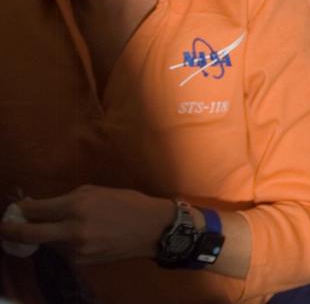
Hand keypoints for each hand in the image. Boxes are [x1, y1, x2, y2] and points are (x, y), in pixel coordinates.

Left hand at [0, 185, 173, 264]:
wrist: (151, 228)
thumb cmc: (126, 202)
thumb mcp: (95, 192)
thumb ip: (64, 199)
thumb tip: (37, 206)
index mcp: (77, 206)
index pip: (35, 210)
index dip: (19, 209)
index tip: (13, 209)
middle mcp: (72, 230)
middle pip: (28, 234)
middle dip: (10, 230)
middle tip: (5, 226)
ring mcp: (75, 250)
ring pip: (45, 243)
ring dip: (44, 235)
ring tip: (56, 227)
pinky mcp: (80, 262)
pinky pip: (61, 251)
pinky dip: (61, 243)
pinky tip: (77, 236)